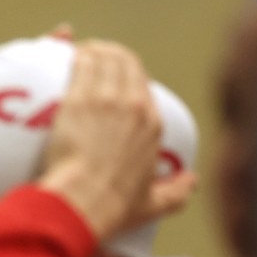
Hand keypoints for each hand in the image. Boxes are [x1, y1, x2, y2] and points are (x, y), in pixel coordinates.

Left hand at [37, 40, 163, 240]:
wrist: (83, 201)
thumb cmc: (113, 206)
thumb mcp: (153, 203)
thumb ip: (175, 192)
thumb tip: (192, 182)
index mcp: (152, 124)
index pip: (142, 85)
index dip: (127, 75)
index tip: (112, 76)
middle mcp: (134, 106)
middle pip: (126, 62)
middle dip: (110, 52)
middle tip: (92, 54)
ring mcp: (106, 100)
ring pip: (104, 57)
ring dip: (92, 50)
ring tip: (78, 51)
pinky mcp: (78, 100)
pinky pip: (81, 65)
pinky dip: (74, 55)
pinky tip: (64, 53)